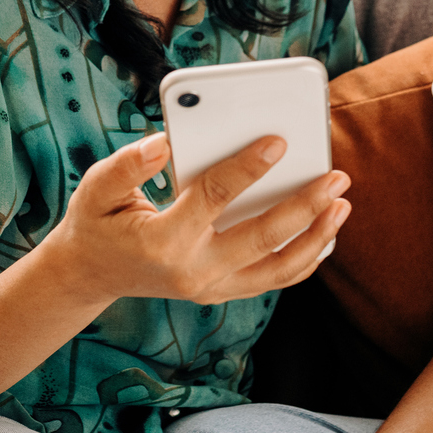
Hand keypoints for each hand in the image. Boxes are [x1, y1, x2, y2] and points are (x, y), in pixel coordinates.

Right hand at [40, 132, 349, 309]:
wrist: (90, 275)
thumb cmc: (97, 222)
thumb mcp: (96, 187)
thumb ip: (128, 164)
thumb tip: (165, 142)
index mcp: (163, 241)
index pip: (214, 199)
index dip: (246, 167)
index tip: (278, 141)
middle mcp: (193, 271)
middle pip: (262, 239)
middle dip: (304, 207)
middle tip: (337, 177)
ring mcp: (211, 287)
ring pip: (278, 270)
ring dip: (316, 238)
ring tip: (342, 205)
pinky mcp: (222, 291)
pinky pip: (274, 279)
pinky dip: (304, 258)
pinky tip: (325, 232)